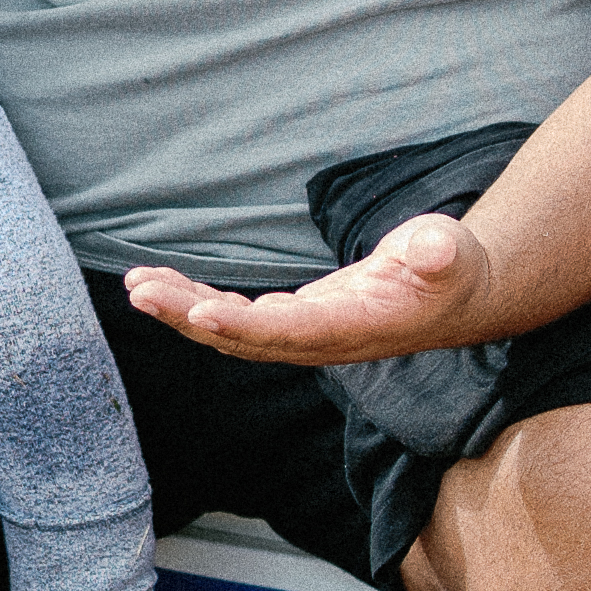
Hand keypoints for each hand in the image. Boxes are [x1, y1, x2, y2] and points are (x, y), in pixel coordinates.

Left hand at [124, 211, 497, 364]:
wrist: (454, 296)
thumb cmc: (451, 269)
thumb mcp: (451, 253)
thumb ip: (438, 252)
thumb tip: (432, 249)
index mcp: (354, 328)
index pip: (290, 334)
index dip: (244, 326)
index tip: (198, 312)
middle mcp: (320, 340)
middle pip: (244, 339)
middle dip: (189, 318)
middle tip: (140, 292)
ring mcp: (304, 333)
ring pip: (232, 331)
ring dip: (182, 311)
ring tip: (137, 286)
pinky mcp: (294, 319)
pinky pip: (236, 318)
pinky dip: (198, 302)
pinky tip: (164, 287)